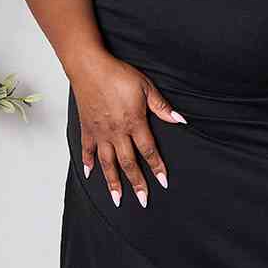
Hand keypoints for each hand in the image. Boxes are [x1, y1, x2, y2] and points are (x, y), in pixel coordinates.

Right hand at [70, 51, 186, 208]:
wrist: (89, 66)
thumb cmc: (118, 74)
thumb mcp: (146, 87)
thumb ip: (162, 107)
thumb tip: (180, 120)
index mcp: (134, 123)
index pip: (149, 151)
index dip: (157, 168)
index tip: (163, 182)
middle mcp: (117, 132)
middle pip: (128, 163)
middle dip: (137, 183)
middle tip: (143, 200)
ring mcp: (100, 132)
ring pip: (107, 163)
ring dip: (113, 182)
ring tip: (117, 199)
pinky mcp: (86, 128)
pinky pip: (87, 150)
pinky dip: (88, 163)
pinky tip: (89, 174)